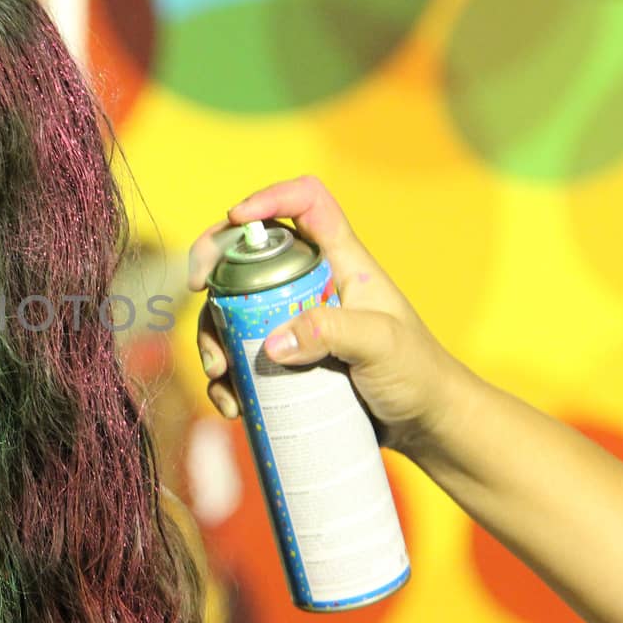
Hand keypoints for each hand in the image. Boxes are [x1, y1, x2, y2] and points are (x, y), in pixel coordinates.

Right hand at [186, 175, 470, 458]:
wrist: (425, 425)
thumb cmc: (418, 374)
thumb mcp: (382, 345)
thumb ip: (333, 333)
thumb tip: (272, 343)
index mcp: (341, 262)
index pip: (306, 203)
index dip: (269, 198)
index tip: (235, 220)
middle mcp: (311, 285)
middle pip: (249, 257)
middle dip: (216, 274)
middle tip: (197, 295)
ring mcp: (294, 322)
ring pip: (234, 310)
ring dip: (212, 336)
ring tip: (219, 374)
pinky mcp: (286, 359)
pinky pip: (240, 356)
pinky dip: (225, 377)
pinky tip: (232, 403)